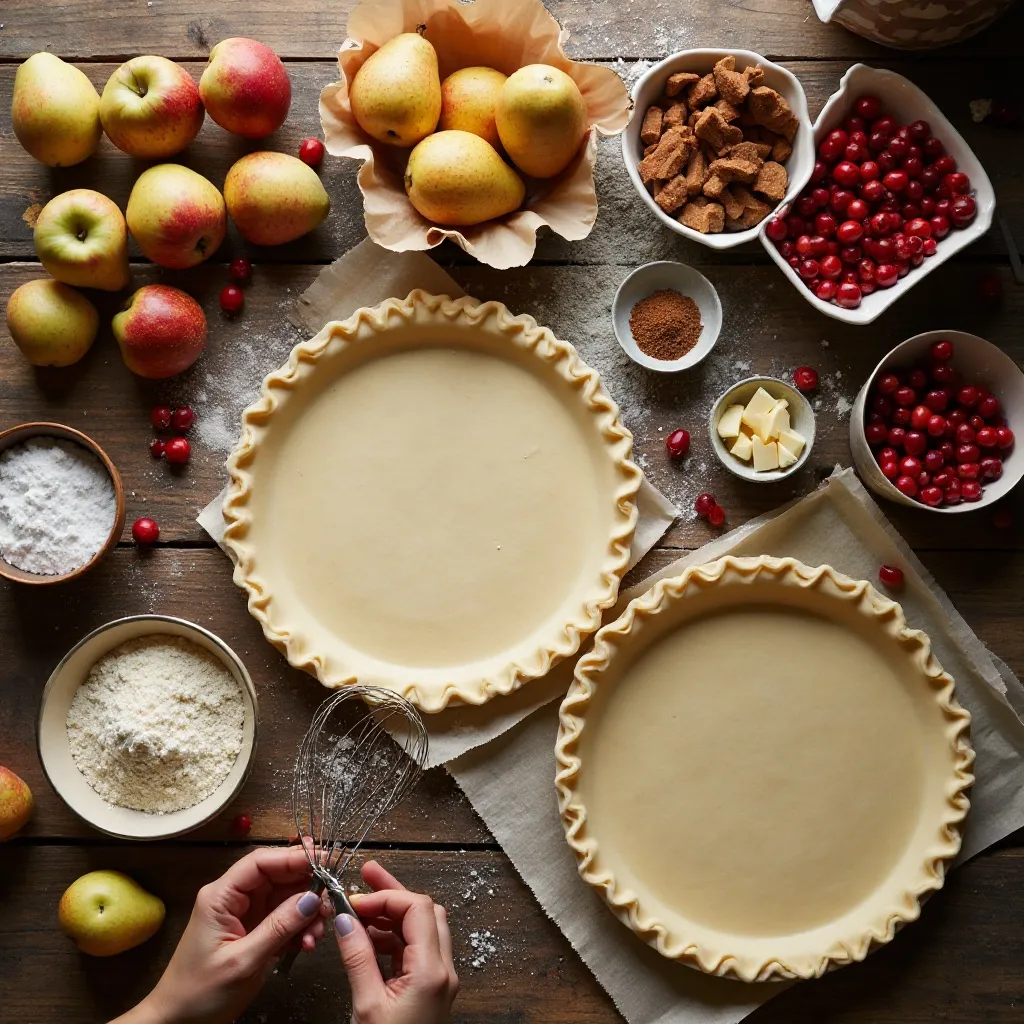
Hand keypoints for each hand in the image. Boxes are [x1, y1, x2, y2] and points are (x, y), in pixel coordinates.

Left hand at [116, 845, 327, 1023]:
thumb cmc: (200, 993)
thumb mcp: (242, 961)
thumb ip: (279, 927)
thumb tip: (313, 897)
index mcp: (221, 896)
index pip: (260, 862)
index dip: (293, 857)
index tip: (324, 862)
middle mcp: (236, 899)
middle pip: (279, 876)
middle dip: (307, 888)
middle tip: (330, 902)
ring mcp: (247, 915)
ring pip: (287, 897)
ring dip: (308, 912)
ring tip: (317, 933)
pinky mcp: (257, 932)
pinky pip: (287, 918)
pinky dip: (302, 928)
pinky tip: (308, 942)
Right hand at [335, 861, 458, 1023]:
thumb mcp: (366, 1005)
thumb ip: (357, 957)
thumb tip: (346, 918)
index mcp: (432, 970)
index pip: (417, 908)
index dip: (386, 895)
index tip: (355, 899)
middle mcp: (443, 970)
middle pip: (424, 911)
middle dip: (393, 892)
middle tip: (364, 875)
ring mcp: (439, 979)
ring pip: (421, 928)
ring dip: (391, 914)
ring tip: (358, 909)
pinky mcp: (430, 990)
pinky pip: (415, 949)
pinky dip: (392, 937)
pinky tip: (367, 938)